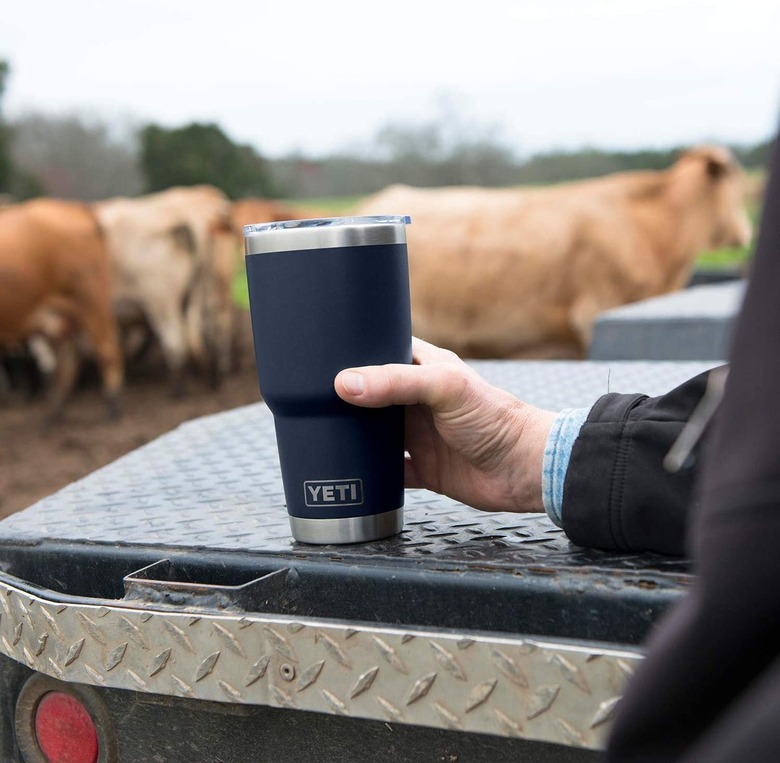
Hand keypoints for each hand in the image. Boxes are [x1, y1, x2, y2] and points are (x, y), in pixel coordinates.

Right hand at [334, 338, 556, 512]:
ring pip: (376, 434)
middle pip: (373, 396)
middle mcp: (418, 402)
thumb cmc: (496, 418)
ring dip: (355, 436)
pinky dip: (371, 473)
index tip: (323, 355)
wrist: (525, 470)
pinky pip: (389, 471)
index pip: (384, 352)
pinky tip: (351, 472)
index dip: (357, 352)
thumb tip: (345, 383)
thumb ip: (396, 382)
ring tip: (320, 433)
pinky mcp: (424, 469)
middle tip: (311, 399)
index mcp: (425, 370)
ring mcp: (420, 436)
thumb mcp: (445, 388)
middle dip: (348, 398)